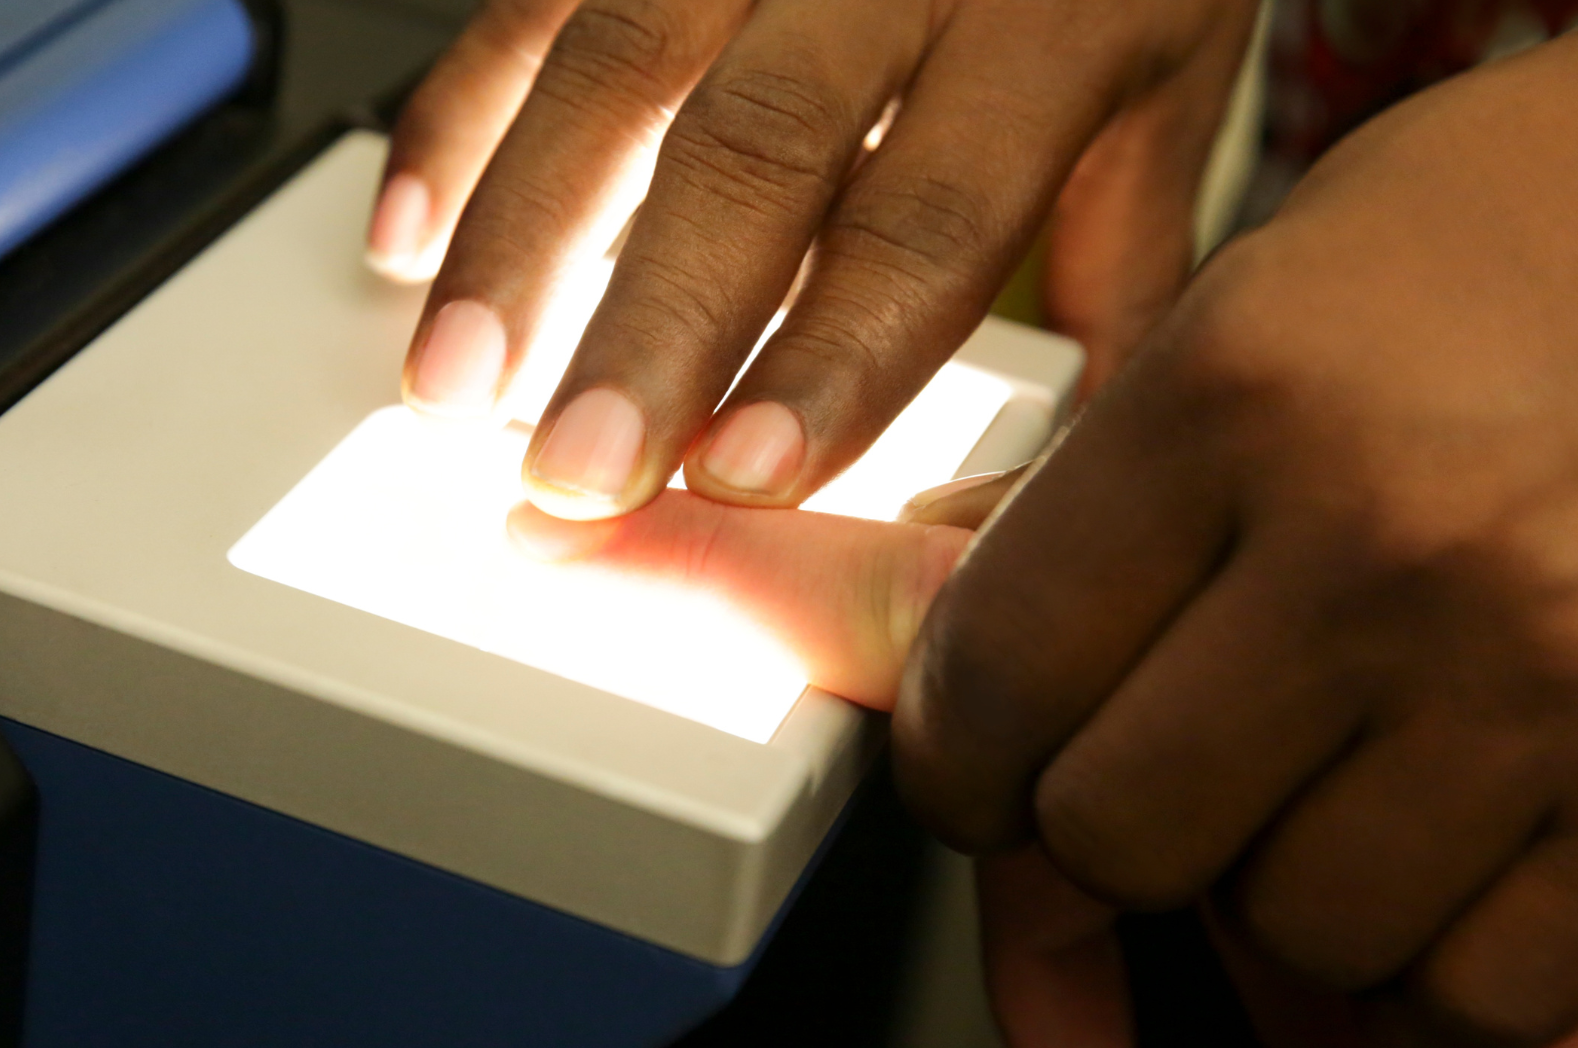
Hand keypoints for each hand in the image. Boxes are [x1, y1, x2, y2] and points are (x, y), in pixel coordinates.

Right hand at [379, 0, 1258, 519]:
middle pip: (756, 146)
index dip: (832, 353)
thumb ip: (1118, 265)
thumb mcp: (1168, 91)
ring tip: (461, 386)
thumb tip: (1077, 462)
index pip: (931, 210)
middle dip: (653, 323)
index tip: (744, 473)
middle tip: (581, 468)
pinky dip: (455, 117)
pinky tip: (409, 237)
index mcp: (1054, 18)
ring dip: (518, 234)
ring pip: (616, 60)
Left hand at [893, 8, 1577, 1047]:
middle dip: (1104, 824)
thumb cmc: (1509, 239)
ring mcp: (1553, 670)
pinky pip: (1480, 988)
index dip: (954, 755)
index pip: (995, 673)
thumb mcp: (1260, 296)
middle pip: (1117, 832)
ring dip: (1280, 881)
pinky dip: (1435, 956)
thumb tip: (901, 614)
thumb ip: (1083, 482)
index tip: (974, 765)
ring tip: (1330, 766)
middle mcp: (1389, 538)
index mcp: (1242, 390)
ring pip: (1299, 926)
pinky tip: (1441, 837)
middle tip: (1154, 764)